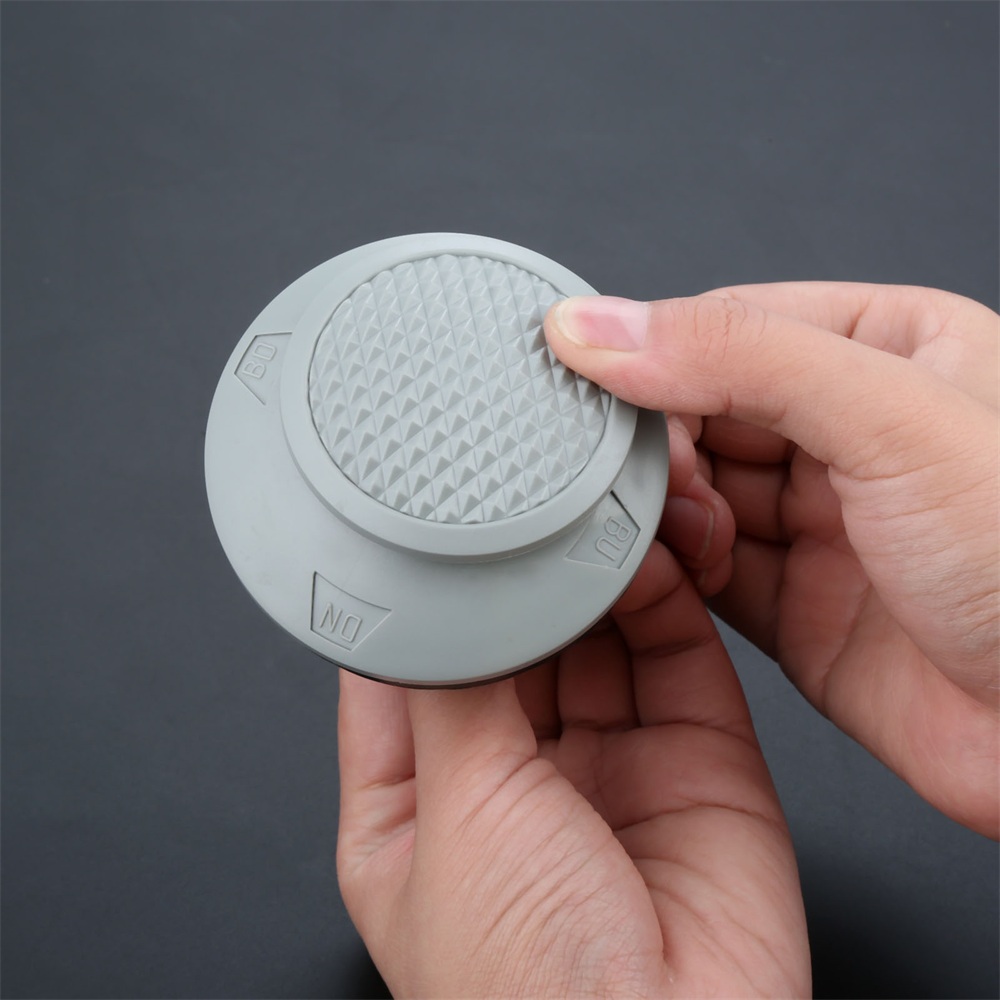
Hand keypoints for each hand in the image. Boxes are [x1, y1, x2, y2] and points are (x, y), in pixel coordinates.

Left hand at [337, 541, 809, 997]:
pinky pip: (672, 649)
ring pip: (594, 633)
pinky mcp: (693, 750)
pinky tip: (641, 550)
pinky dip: (660, 592)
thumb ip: (454, 683)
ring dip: (593, 571)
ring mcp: (608, 760)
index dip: (422, 597)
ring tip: (590, 512)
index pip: (408, 669)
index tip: (431, 524)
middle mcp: (515, 777)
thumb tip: (443, 592)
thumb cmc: (526, 989)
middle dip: (523, 574)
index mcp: (422, 804)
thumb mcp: (455, 810)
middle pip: (512, 638)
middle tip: (527, 504)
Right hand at [545, 283, 998, 836]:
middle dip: (658, 444)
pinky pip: (702, 573)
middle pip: (703, 413)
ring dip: (662, 511)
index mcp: (889, 348)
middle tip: (632, 472)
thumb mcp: (892, 416)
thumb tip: (600, 326)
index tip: (587, 376)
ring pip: (695, 496)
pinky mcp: (795, 607)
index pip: (731, 325)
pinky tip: (661, 568)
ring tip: (664, 526)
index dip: (654, 351)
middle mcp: (850, 434)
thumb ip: (738, 358)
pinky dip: (670, 571)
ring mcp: (820, 524)